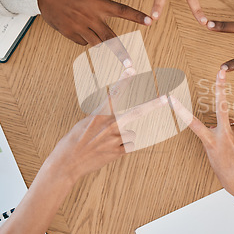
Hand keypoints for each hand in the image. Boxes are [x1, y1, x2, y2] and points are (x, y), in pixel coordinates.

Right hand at [36, 0, 151, 45]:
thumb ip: (99, 5)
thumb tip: (104, 17)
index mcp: (97, 3)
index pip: (122, 10)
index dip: (136, 16)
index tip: (149, 21)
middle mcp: (90, 16)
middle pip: (110, 37)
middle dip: (120, 52)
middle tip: (129, 63)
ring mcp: (80, 26)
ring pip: (97, 43)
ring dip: (101, 44)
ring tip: (103, 44)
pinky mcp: (69, 33)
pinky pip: (83, 42)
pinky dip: (85, 39)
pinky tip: (79, 29)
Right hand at [44, 78, 167, 182]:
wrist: (67, 163)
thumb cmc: (73, 142)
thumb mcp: (84, 123)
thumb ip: (101, 118)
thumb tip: (114, 118)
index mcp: (99, 115)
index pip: (113, 94)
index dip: (124, 81)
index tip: (132, 70)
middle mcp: (109, 125)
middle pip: (136, 112)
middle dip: (152, 105)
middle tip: (165, 99)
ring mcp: (114, 139)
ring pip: (131, 134)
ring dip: (123, 139)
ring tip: (106, 144)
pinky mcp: (117, 152)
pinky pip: (129, 146)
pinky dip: (123, 149)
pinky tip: (110, 151)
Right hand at [170, 68, 233, 221]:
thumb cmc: (230, 177)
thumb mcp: (213, 159)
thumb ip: (214, 140)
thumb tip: (217, 129)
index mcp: (212, 143)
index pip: (193, 124)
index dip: (181, 111)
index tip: (172, 99)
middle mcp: (225, 135)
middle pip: (222, 106)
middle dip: (220, 87)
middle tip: (221, 71)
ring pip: (229, 128)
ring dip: (229, 137)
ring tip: (232, 155)